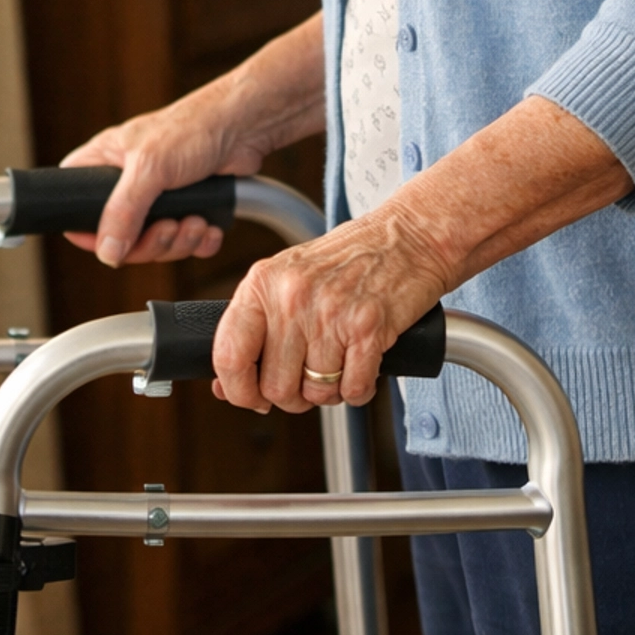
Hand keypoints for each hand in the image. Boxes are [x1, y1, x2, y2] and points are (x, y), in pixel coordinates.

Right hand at [61, 90, 268, 266]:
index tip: (113, 244)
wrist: (245, 126)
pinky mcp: (189, 207)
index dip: (90, 233)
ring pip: (155, 243)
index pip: (76, 207)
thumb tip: (107, 252)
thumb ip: (123, 211)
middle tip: (169, 228)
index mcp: (104, 164)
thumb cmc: (193, 129)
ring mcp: (159, 198)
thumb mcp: (149, 168)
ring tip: (195, 223)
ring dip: (179, 242)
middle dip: (150, 242)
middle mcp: (128, 183)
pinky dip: (199, 242)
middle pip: (121, 238)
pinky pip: (185, 242)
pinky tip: (209, 227)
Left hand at [212, 208, 450, 412]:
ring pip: (317, 393)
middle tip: (311, 378)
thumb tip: (225, 386)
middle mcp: (292, 296)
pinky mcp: (369, 327)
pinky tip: (363, 365)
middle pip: (276, 386)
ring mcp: (330, 312)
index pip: (229, 355)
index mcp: (262, 283)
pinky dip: (359, 389)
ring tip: (341, 363)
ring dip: (330, 391)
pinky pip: (353, 389)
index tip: (253, 398)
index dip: (239, 391)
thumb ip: (256, 328)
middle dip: (295, 396)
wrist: (409, 236)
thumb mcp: (289, 279)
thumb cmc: (349, 259)